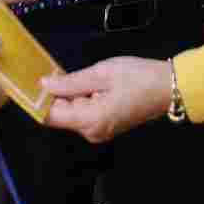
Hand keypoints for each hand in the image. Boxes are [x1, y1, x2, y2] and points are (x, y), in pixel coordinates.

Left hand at [41, 57, 170, 143]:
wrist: (170, 87)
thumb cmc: (139, 78)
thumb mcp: (102, 73)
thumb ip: (70, 82)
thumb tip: (44, 84)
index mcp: (90, 120)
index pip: (50, 116)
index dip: (40, 99)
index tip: (34, 80)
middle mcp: (92, 132)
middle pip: (60, 115)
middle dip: (58, 94)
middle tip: (64, 71)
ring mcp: (99, 132)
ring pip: (71, 113)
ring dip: (72, 95)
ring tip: (88, 77)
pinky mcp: (105, 127)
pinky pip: (84, 114)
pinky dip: (82, 99)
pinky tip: (93, 85)